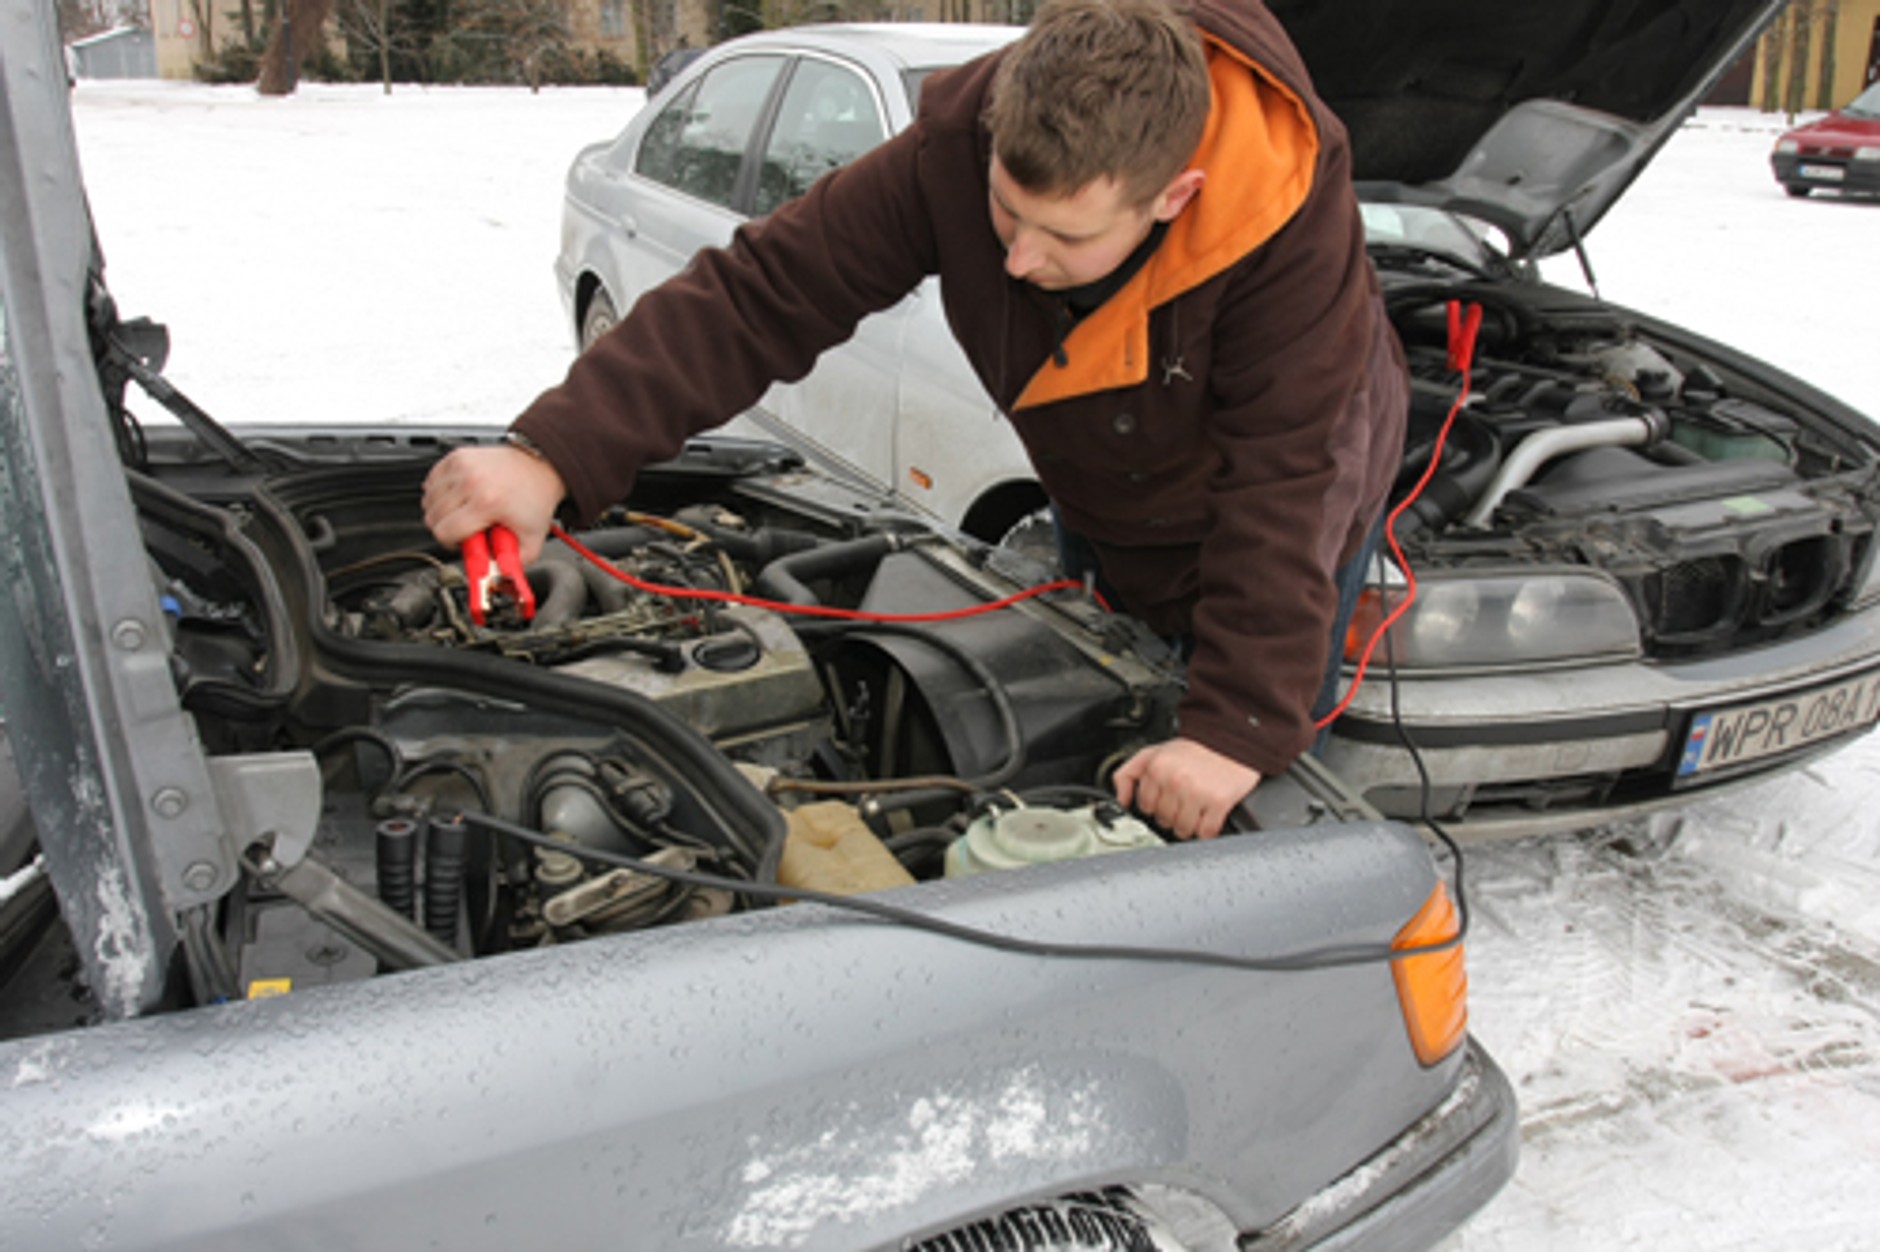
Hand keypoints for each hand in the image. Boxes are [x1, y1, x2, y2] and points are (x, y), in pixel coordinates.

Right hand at [421, 445, 566, 563]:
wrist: (542, 468)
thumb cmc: (535, 499)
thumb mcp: (531, 540)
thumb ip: (513, 566)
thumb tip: (496, 582)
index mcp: (486, 502)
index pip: (445, 532)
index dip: (452, 543)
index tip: (464, 542)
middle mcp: (471, 481)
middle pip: (434, 517)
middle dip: (447, 528)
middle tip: (465, 528)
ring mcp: (462, 466)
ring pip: (429, 500)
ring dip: (441, 511)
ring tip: (463, 512)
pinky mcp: (457, 456)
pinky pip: (431, 481)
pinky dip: (439, 492)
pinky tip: (458, 497)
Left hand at [1112, 738, 1261, 840]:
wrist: (1230, 737)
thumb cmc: (1194, 748)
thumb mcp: (1154, 752)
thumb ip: (1128, 773)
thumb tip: (1121, 800)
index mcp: (1157, 769)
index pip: (1146, 806)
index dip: (1155, 806)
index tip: (1166, 800)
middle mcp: (1175, 781)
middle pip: (1164, 820)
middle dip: (1172, 815)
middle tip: (1183, 803)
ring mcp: (1198, 793)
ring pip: (1183, 829)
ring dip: (1188, 825)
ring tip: (1195, 810)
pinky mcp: (1219, 802)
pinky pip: (1206, 832)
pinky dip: (1206, 830)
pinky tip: (1208, 817)